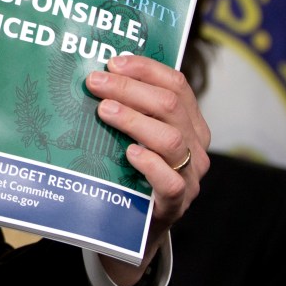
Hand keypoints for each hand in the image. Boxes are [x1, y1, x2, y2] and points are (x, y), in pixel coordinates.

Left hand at [85, 54, 209, 285]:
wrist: (137, 224)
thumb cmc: (131, 168)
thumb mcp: (135, 132)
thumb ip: (127, 105)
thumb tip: (91, 71)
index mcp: (189, 121)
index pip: (176, 84)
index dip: (145, 68)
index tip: (113, 62)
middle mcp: (194, 145)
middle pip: (169, 106)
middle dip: (129, 89)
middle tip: (94, 82)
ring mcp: (189, 176)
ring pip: (170, 139)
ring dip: (133, 119)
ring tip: (104, 110)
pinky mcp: (176, 203)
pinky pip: (170, 181)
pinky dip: (149, 163)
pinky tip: (128, 153)